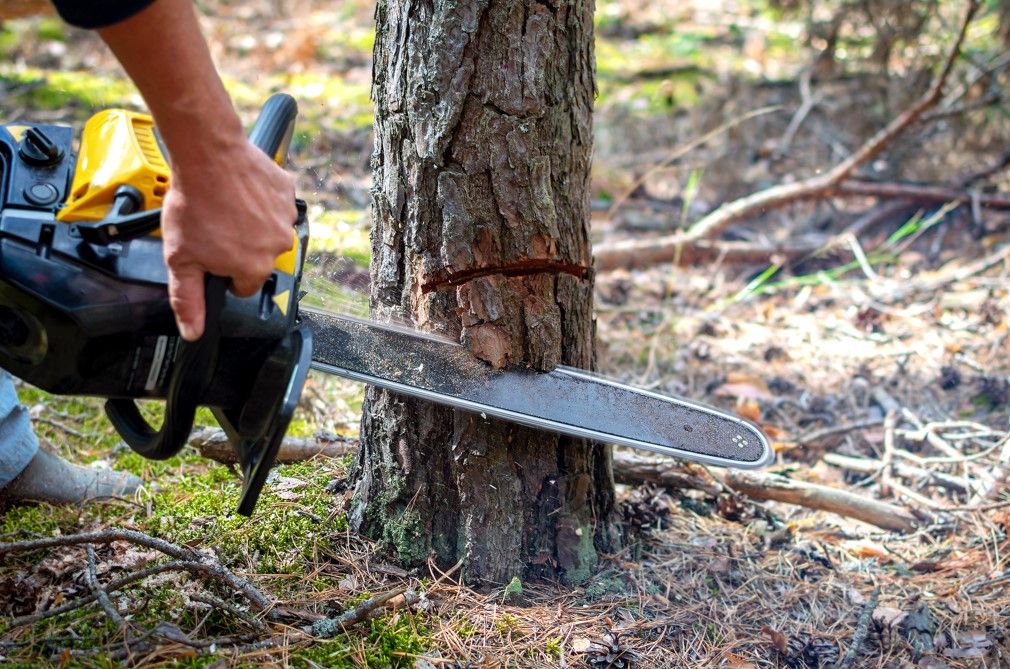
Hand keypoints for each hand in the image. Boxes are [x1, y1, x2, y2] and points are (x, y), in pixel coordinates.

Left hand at [160, 134, 295, 340]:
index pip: (243, 285)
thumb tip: (193, 333)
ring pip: (268, 231)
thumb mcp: (180, 258)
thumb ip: (188, 299)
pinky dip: (261, 201)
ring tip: (226, 206)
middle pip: (258, 258)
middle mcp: (277, 247)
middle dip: (240, 247)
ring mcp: (285, 218)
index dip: (223, 271)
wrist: (207, 155)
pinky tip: (240, 192)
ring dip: (252, 224)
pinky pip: (276, 205)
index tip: (211, 252)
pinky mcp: (287, 193)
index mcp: (254, 268)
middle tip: (215, 225)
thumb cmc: (193, 204)